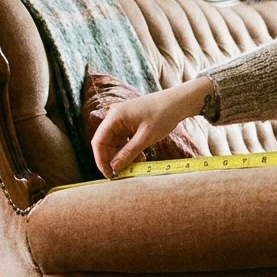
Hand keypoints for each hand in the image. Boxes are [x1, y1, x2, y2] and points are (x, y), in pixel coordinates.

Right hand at [91, 77, 213, 176]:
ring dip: (121, 156)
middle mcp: (114, 117)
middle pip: (105, 143)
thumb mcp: (145, 138)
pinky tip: (138, 159)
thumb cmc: (163, 115)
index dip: (101, 160)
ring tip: (132, 168)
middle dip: (112, 159)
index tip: (108, 175)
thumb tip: (114, 168)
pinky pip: (123, 140)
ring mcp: (121, 120)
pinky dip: (129, 150)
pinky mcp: (129, 124)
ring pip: (115, 143)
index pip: (98, 142)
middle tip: (121, 174)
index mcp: (114, 117)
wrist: (178, 102)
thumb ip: (128, 153)